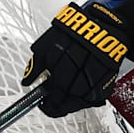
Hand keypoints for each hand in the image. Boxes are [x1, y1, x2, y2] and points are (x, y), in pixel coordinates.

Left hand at [22, 1, 130, 117]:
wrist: (102, 25)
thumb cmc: (73, 33)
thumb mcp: (45, 46)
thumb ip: (34, 68)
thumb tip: (27, 81)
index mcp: (64, 77)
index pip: (54, 105)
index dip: (47, 106)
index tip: (43, 103)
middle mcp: (81, 84)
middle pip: (67, 105)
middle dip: (59, 102)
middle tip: (53, 95)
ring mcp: (95, 85)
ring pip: (80, 102)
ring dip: (72, 99)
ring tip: (67, 88)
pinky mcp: (107, 82)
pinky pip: (93, 96)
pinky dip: (85, 94)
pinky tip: (79, 85)